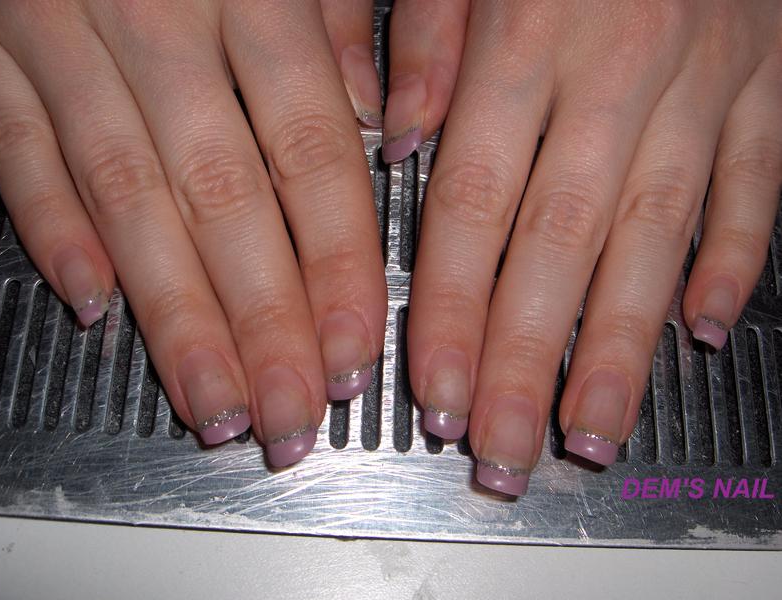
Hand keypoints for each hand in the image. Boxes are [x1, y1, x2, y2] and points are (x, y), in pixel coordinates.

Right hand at [0, 0, 387, 465]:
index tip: (352, 353)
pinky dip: (52, 226)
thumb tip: (367, 113)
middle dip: (259, 323)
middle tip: (286, 418)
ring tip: (211, 401)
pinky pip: (15, 146)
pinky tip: (91, 303)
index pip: (309, 154)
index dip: (334, 264)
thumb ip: (329, 16)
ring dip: (170, 314)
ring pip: (124, 197)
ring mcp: (57, 32)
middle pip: (221, 200)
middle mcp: (154, 17)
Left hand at [384, 0, 781, 493]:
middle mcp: (616, 72)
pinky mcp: (765, 86)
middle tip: (501, 450)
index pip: (474, 206)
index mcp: (528, 35)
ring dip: (620, 346)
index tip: (434, 393)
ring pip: (656, 238)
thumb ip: (424, 39)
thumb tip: (401, 139)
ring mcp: (704, 84)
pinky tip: (704, 329)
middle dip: (527, 362)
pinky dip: (734, 261)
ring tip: (589, 432)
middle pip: (560, 246)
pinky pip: (755, 186)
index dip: (451, 310)